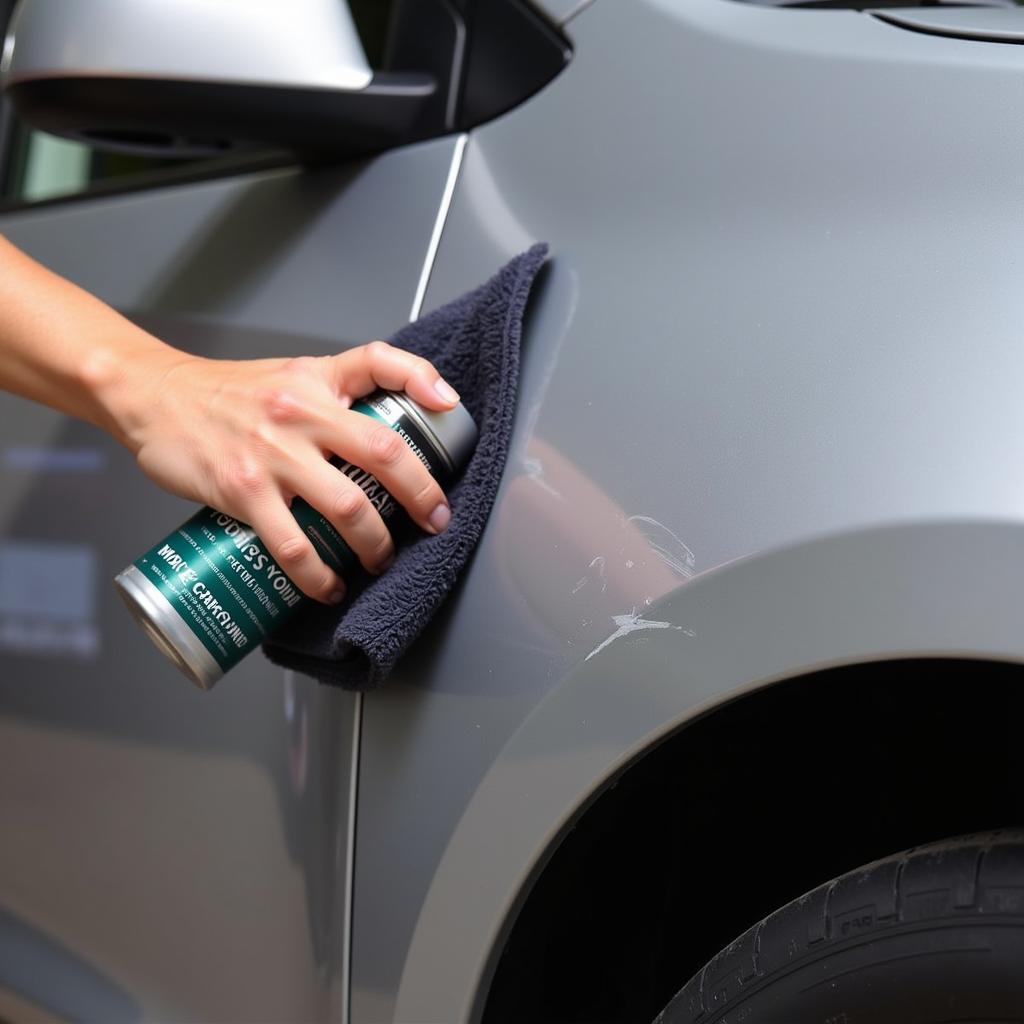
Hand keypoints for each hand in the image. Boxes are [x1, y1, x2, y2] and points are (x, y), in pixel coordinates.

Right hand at [114, 341, 459, 604]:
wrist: (153, 396)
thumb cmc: (224, 393)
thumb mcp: (287, 375)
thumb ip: (333, 394)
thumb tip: (381, 435)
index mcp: (315, 379)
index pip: (378, 361)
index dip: (421, 379)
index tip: (450, 406)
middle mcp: (300, 412)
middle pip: (383, 451)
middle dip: (420, 494)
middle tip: (434, 521)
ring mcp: (273, 454)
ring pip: (347, 507)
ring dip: (375, 545)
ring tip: (380, 560)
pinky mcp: (242, 491)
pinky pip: (293, 545)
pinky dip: (319, 576)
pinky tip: (328, 587)